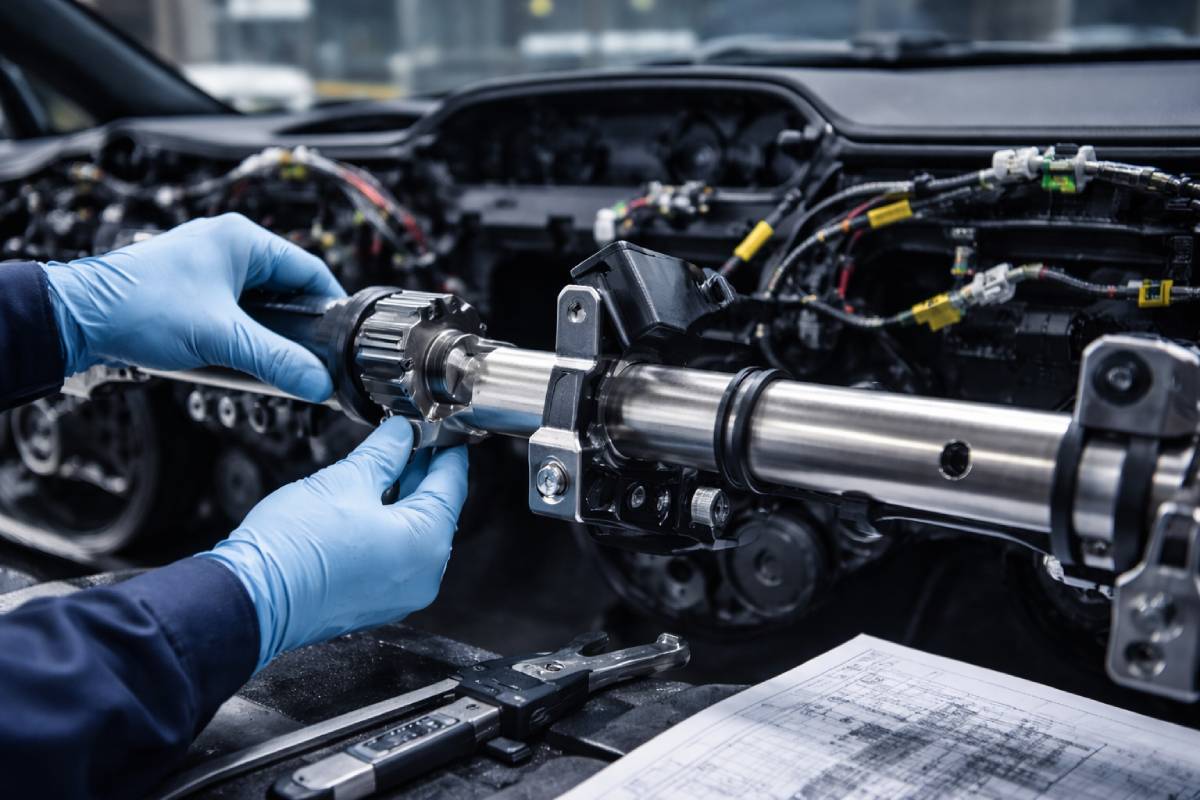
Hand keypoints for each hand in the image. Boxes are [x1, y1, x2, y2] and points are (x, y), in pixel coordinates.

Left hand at [43, 212, 344, 401]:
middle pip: (287, 290)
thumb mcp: (222, 339)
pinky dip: (245, 336)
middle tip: (311, 359)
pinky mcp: (192, 289)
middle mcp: (228, 246)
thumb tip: (319, 384)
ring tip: (277, 363)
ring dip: (269, 335)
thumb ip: (277, 362)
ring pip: (261, 304)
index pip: (310, 270)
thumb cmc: (141, 309)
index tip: (343, 340)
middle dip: (299, 327)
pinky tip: (245, 361)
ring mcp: (208, 267)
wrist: (78, 318)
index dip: (331, 307)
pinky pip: (236, 312)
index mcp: (243, 240)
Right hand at [198, 418, 468, 668]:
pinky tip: (370, 500)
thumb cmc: (293, 549)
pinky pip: (395, 555)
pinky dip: (389, 525)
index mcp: (426, 543)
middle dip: (423, 471)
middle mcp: (422, 575)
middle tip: (412, 438)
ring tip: (387, 463)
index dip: (447, 450)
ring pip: (414, 533)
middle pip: (435, 510)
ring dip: (404, 497)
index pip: (452, 485)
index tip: (443, 430)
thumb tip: (401, 435)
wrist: (251, 600)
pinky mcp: (373, 601)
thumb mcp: (346, 480)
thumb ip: (384, 453)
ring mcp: (399, 594)